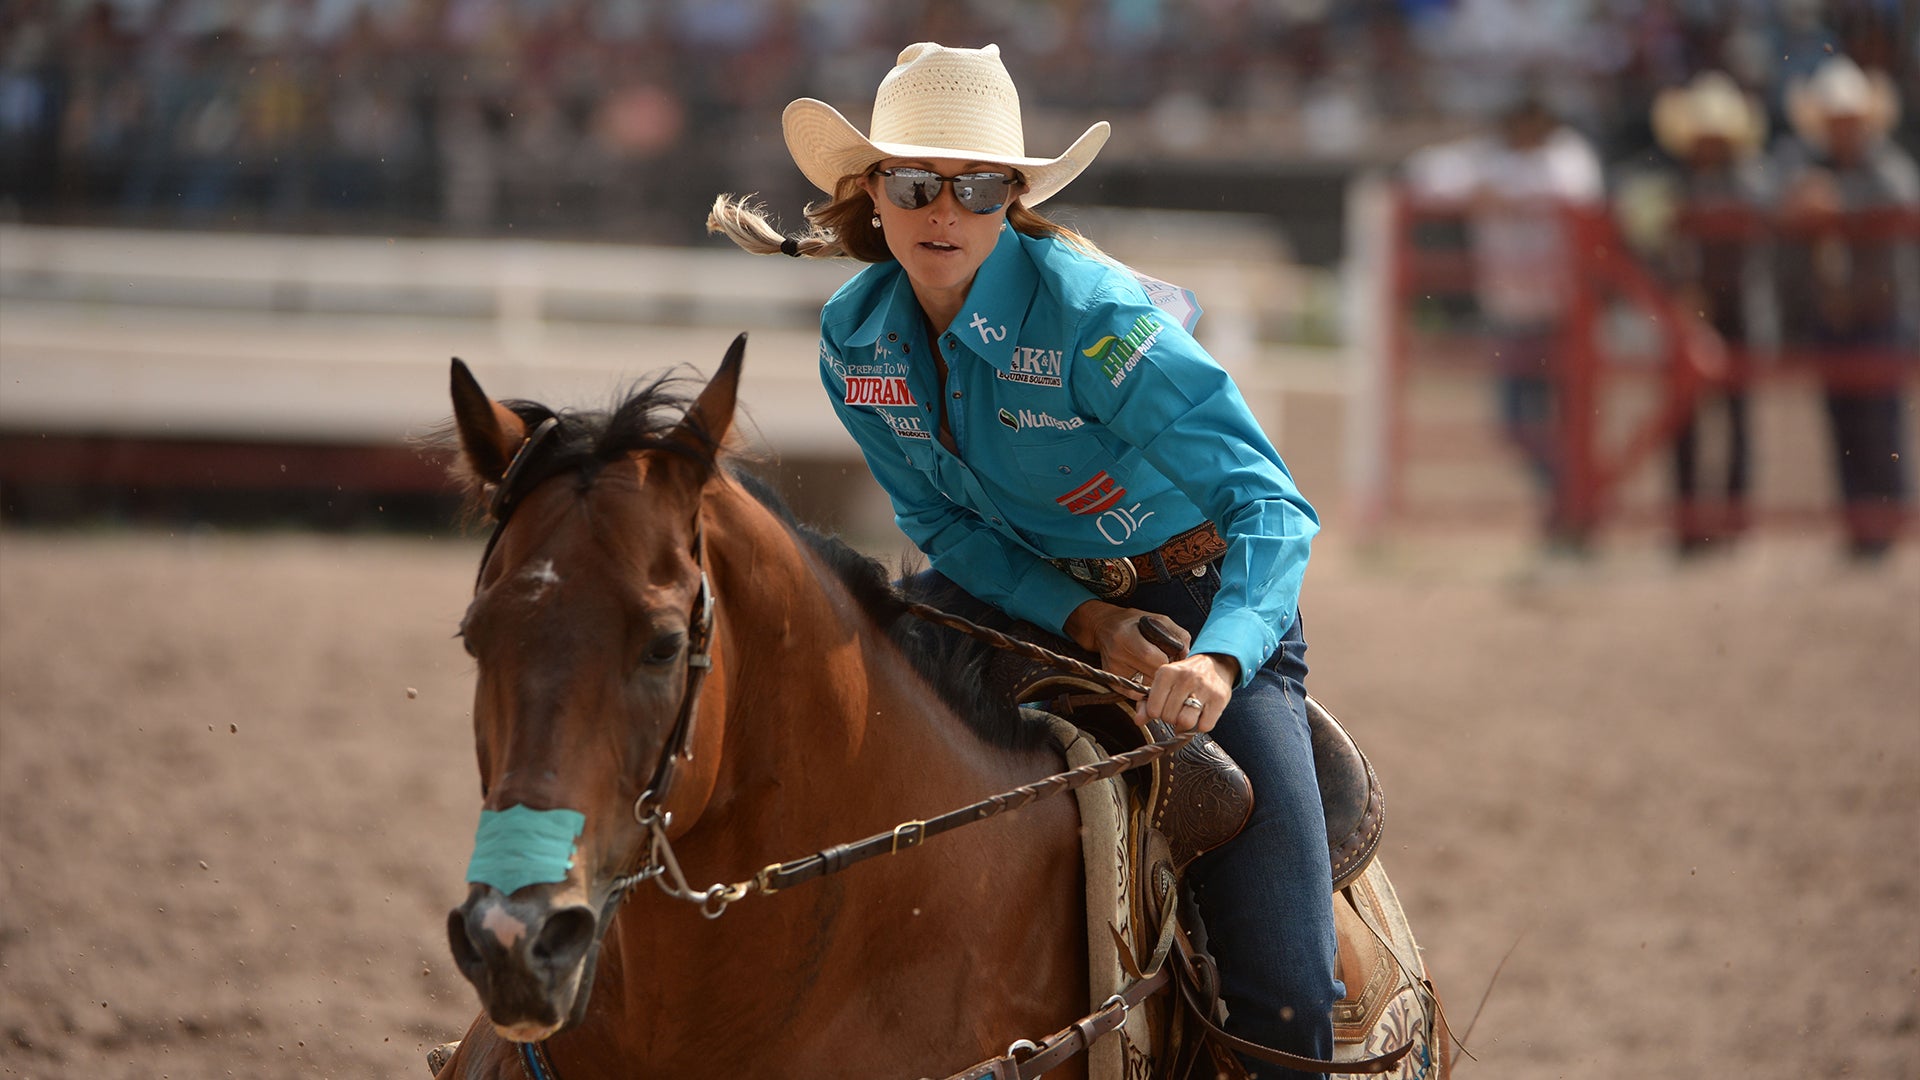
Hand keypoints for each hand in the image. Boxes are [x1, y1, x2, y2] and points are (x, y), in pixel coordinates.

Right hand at [1062, 600, 1189, 700]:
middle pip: (1150, 674)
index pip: (1154, 658)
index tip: (1172, 658)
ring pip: (1144, 686)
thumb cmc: (1135, 622)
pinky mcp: (1110, 680)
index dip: (1168, 661)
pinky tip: (1146, 676)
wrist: (1104, 626)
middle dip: (1163, 673)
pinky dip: (1144, 688)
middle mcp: (1117, 654)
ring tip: (1155, 669)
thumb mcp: (1158, 619)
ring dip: (1154, 681)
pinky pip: (1134, 693)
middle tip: (1166, 666)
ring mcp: (1113, 669)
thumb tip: (1188, 655)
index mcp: (1127, 636)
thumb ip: (1177, 634)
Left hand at [1141, 653, 1237, 732]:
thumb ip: (1148, 703)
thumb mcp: (1164, 683)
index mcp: (1166, 673)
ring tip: (1187, 715)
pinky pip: (1205, 726)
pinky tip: (1201, 715)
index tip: (1163, 707)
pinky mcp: (1219, 698)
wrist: (1215, 664)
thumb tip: (1138, 721)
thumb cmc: (1184, 678)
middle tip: (1178, 710)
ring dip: (1185, 725)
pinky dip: (1201, 726)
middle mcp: (1185, 678)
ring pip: (1186, 722)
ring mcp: (1204, 688)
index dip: (1157, 713)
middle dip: (1171, 718)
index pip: (1153, 709)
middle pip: (1169, 717)